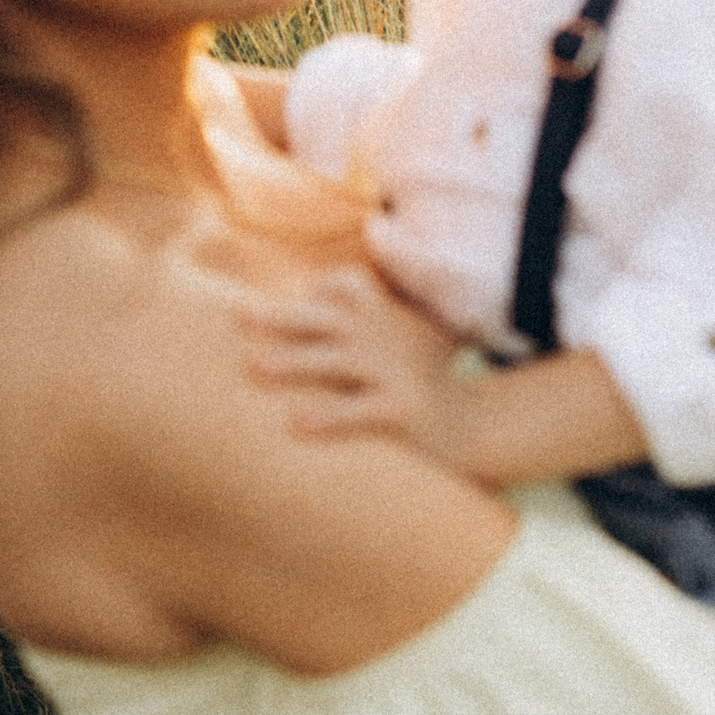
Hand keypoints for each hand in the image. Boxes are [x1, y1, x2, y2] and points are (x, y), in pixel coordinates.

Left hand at [239, 267, 470, 447]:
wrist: (475, 428)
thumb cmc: (423, 381)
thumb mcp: (404, 338)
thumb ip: (368, 318)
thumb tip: (312, 299)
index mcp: (384, 317)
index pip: (347, 286)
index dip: (318, 288)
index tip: (282, 295)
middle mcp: (385, 338)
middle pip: (327, 318)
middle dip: (282, 316)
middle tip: (238, 316)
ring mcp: (394, 372)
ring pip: (335, 361)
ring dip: (292, 361)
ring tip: (253, 366)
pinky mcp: (402, 409)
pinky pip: (358, 411)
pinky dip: (328, 416)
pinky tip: (295, 423)